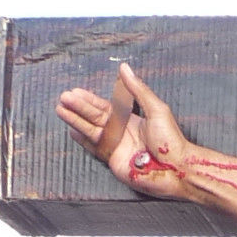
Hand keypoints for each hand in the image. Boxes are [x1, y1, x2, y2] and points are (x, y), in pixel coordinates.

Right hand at [56, 62, 193, 196]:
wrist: (176, 169)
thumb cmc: (171, 139)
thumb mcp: (156, 109)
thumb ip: (138, 90)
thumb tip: (124, 68)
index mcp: (130, 118)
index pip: (105, 106)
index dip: (89, 99)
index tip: (75, 91)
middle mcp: (121, 131)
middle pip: (95, 117)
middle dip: (78, 108)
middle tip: (63, 98)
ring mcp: (116, 146)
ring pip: (91, 130)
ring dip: (76, 121)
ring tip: (60, 110)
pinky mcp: (113, 161)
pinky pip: (95, 149)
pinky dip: (83, 141)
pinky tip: (72, 132)